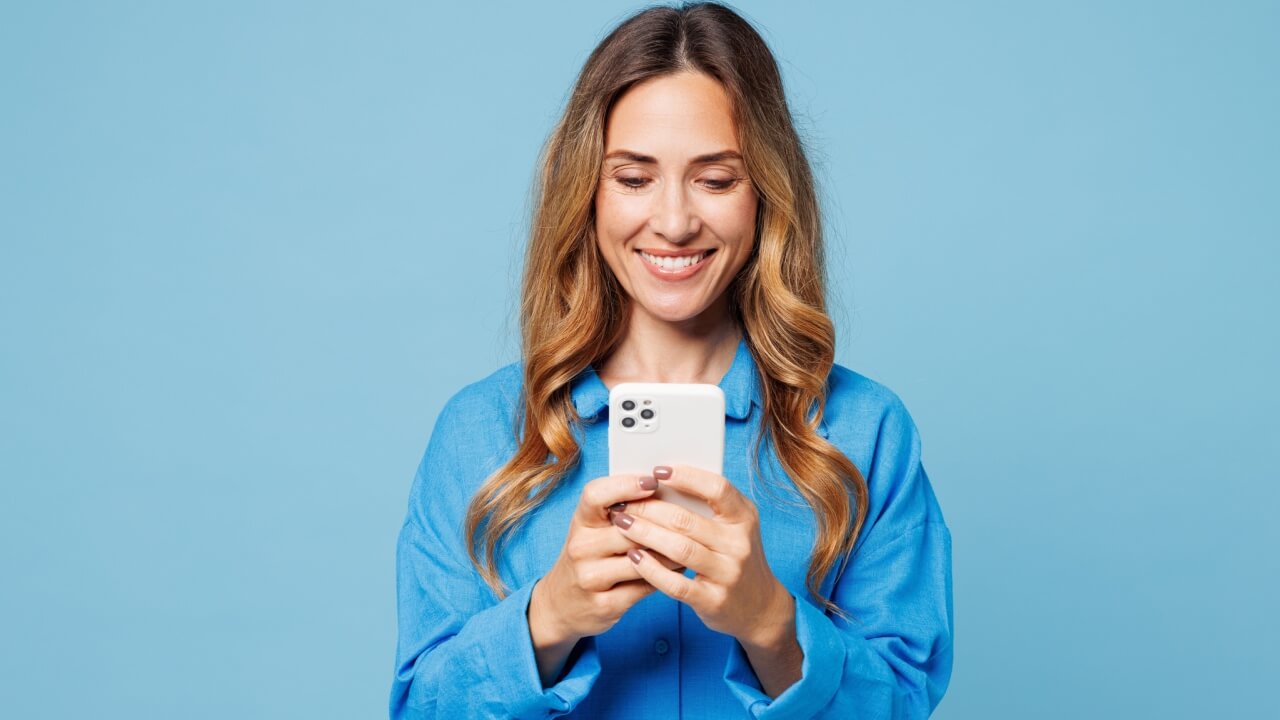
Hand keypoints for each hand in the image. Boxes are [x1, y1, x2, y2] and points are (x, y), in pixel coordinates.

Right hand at [529, 473, 682, 648]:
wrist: (561, 604)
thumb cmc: (588, 557)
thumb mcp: (593, 529)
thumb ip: (621, 511)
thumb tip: (666, 490)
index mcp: (580, 522)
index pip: (595, 494)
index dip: (625, 484)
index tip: (653, 480)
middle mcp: (580, 547)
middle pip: (630, 528)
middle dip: (662, 522)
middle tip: (689, 516)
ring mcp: (591, 577)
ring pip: (642, 558)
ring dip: (671, 552)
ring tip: (691, 543)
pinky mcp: (605, 604)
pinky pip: (645, 585)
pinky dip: (667, 576)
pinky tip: (679, 567)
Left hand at [609, 465, 794, 648]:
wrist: (759, 607)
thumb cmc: (734, 557)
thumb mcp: (733, 527)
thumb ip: (707, 507)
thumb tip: (659, 483)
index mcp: (744, 517)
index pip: (717, 489)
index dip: (687, 477)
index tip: (657, 471)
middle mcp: (739, 544)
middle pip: (687, 520)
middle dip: (649, 509)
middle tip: (624, 504)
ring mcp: (728, 573)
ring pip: (680, 549)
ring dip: (645, 534)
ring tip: (622, 525)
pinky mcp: (714, 600)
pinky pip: (676, 583)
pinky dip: (651, 569)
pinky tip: (634, 557)